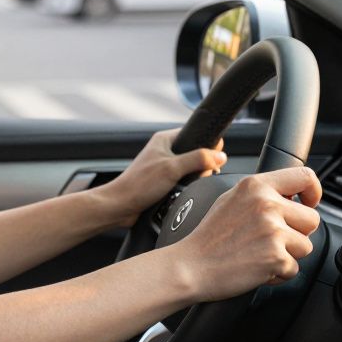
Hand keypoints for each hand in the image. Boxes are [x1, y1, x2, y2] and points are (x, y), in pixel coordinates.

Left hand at [96, 128, 226, 227]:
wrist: (120, 206)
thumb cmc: (139, 184)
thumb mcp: (173, 168)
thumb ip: (198, 159)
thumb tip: (220, 156)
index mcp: (165, 139)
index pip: (195, 135)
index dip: (207, 146)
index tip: (212, 158)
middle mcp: (164, 150)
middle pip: (196, 154)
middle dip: (201, 166)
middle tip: (197, 175)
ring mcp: (163, 167)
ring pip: (190, 170)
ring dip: (193, 179)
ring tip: (185, 186)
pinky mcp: (162, 182)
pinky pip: (183, 182)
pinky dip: (185, 188)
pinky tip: (180, 193)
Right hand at [167, 167, 322, 301]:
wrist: (190, 266)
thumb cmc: (208, 238)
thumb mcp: (231, 199)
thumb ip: (261, 193)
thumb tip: (289, 195)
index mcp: (256, 186)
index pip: (304, 176)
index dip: (313, 192)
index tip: (309, 203)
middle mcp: (266, 204)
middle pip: (311, 219)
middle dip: (297, 233)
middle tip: (272, 240)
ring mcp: (273, 231)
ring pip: (306, 246)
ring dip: (288, 255)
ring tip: (260, 254)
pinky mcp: (276, 257)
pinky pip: (294, 268)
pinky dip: (278, 274)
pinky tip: (257, 268)